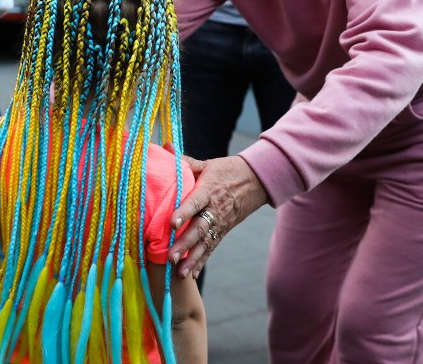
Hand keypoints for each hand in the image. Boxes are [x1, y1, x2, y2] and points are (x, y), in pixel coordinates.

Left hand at [168, 155, 268, 278]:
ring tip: (179, 273)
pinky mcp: (224, 232)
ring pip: (205, 244)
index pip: (195, 203)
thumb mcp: (208, 164)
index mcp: (209, 191)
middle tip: (170, 256)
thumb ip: (185, 161)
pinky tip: (191, 275)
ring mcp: (221, 223)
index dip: (183, 212)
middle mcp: (215, 210)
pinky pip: (211, 249)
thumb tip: (165, 146)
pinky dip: (201, 262)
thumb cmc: (227, 171)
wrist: (257, 181)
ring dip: (192, 259)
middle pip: (199, 229)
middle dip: (184, 244)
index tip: (171, 223)